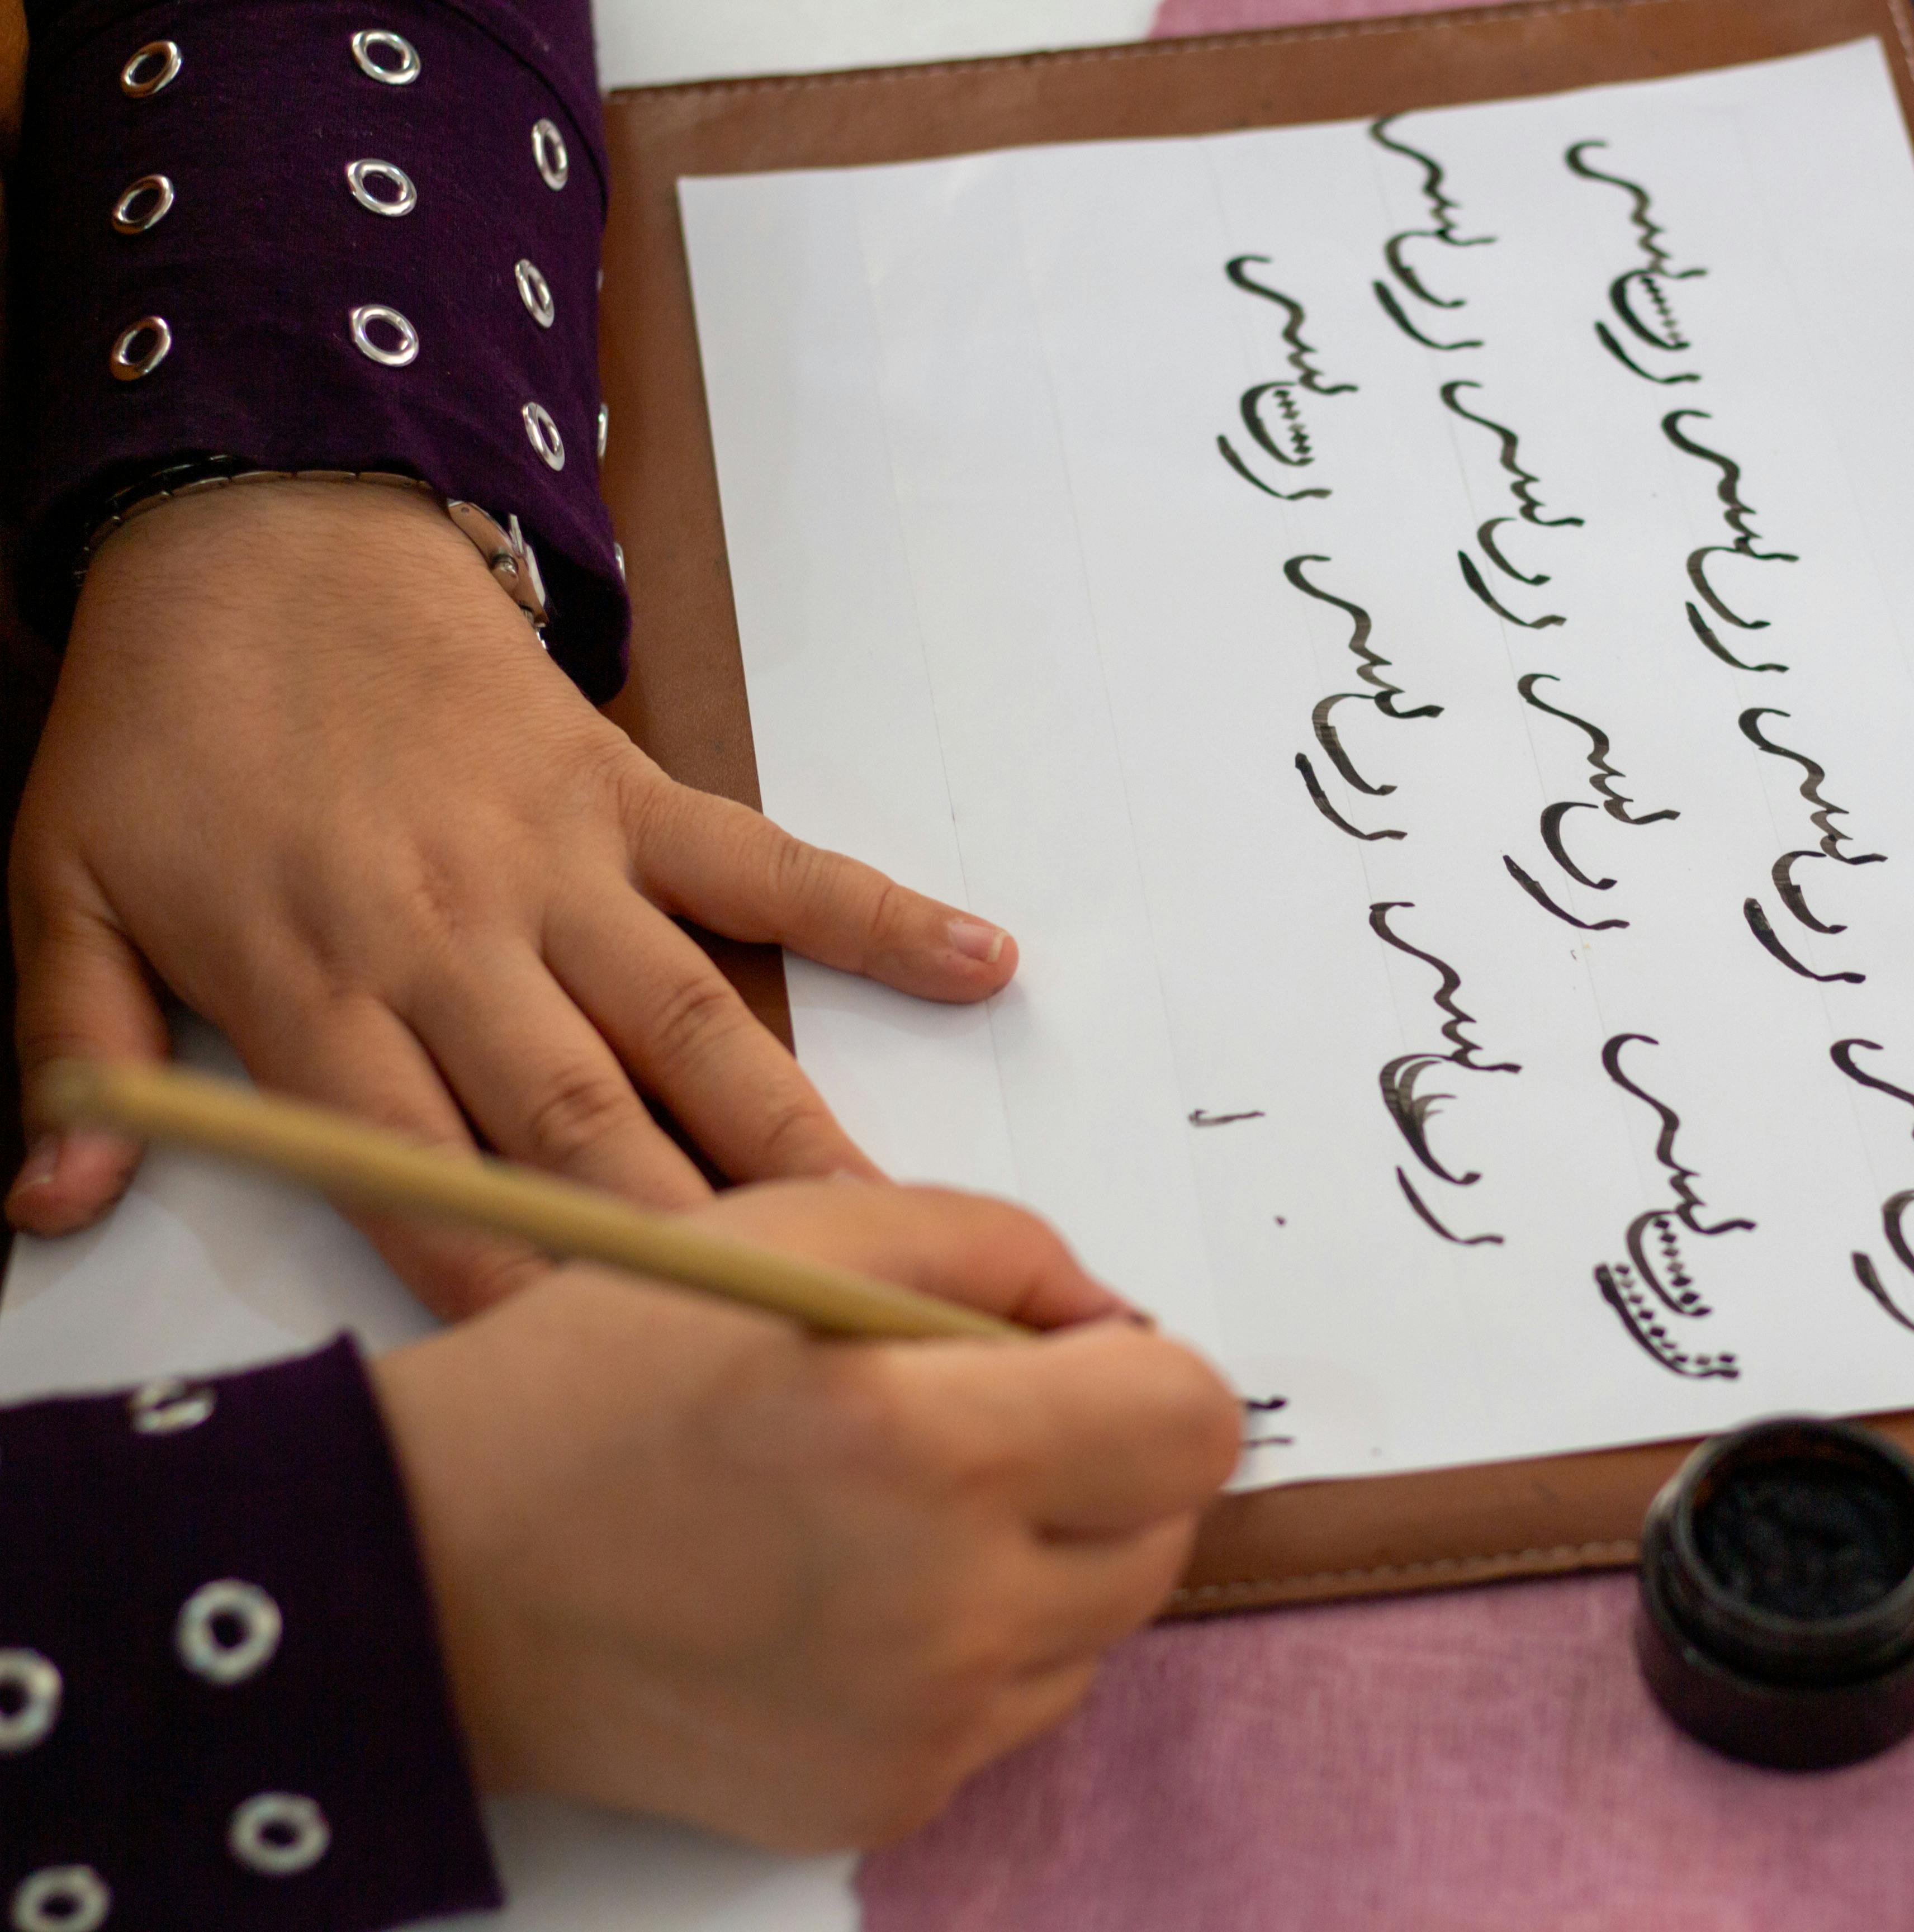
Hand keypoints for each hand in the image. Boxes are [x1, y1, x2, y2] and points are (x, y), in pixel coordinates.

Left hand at [8, 479, 1014, 1313]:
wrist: (260, 528)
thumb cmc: (167, 725)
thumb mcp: (59, 883)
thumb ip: (78, 1049)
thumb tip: (50, 1203)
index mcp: (315, 980)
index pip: (421, 1174)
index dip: (511, 1289)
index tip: (603, 1389)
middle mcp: (454, 937)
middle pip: (584, 1121)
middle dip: (688, 1246)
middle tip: (799, 1347)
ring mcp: (561, 862)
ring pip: (691, 1023)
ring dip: (794, 1133)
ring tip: (900, 1226)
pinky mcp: (630, 793)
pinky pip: (768, 860)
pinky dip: (875, 910)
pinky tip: (980, 961)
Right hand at [373, 1180, 1239, 1849]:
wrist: (432, 1573)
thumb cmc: (603, 1376)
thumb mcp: (800, 1225)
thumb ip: (997, 1248)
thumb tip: (1117, 1318)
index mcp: (936, 1447)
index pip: (1195, 1422)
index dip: (1146, 1372)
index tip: (1064, 1358)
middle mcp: (950, 1608)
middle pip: (1164, 1534)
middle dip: (1101, 1465)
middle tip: (971, 1427)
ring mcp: (921, 1725)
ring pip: (1098, 1627)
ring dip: (1042, 1560)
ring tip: (892, 1511)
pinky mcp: (882, 1799)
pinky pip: (1009, 1709)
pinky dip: (970, 1649)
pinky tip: (848, 1597)